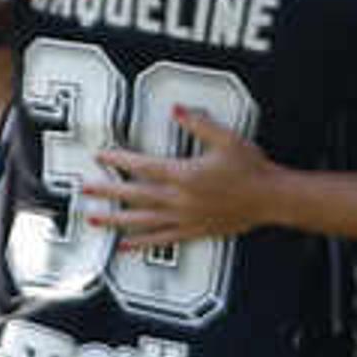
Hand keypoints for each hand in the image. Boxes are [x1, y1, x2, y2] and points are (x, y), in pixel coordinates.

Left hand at [85, 107, 275, 249]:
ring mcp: (184, 218)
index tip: (101, 156)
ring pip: (141, 221)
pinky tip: (124, 247)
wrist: (271, 199)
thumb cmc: (251, 168)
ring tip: (92, 219)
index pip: (143, 166)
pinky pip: (161, 240)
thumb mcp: (227, 138)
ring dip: (115, 220)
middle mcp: (179, 199)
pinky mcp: (193, 231)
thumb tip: (175, 110)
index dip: (119, 160)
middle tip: (85, 189)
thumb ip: (198, 123)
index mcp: (184, 174)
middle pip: (135, 195)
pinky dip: (140, 244)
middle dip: (107, 191)